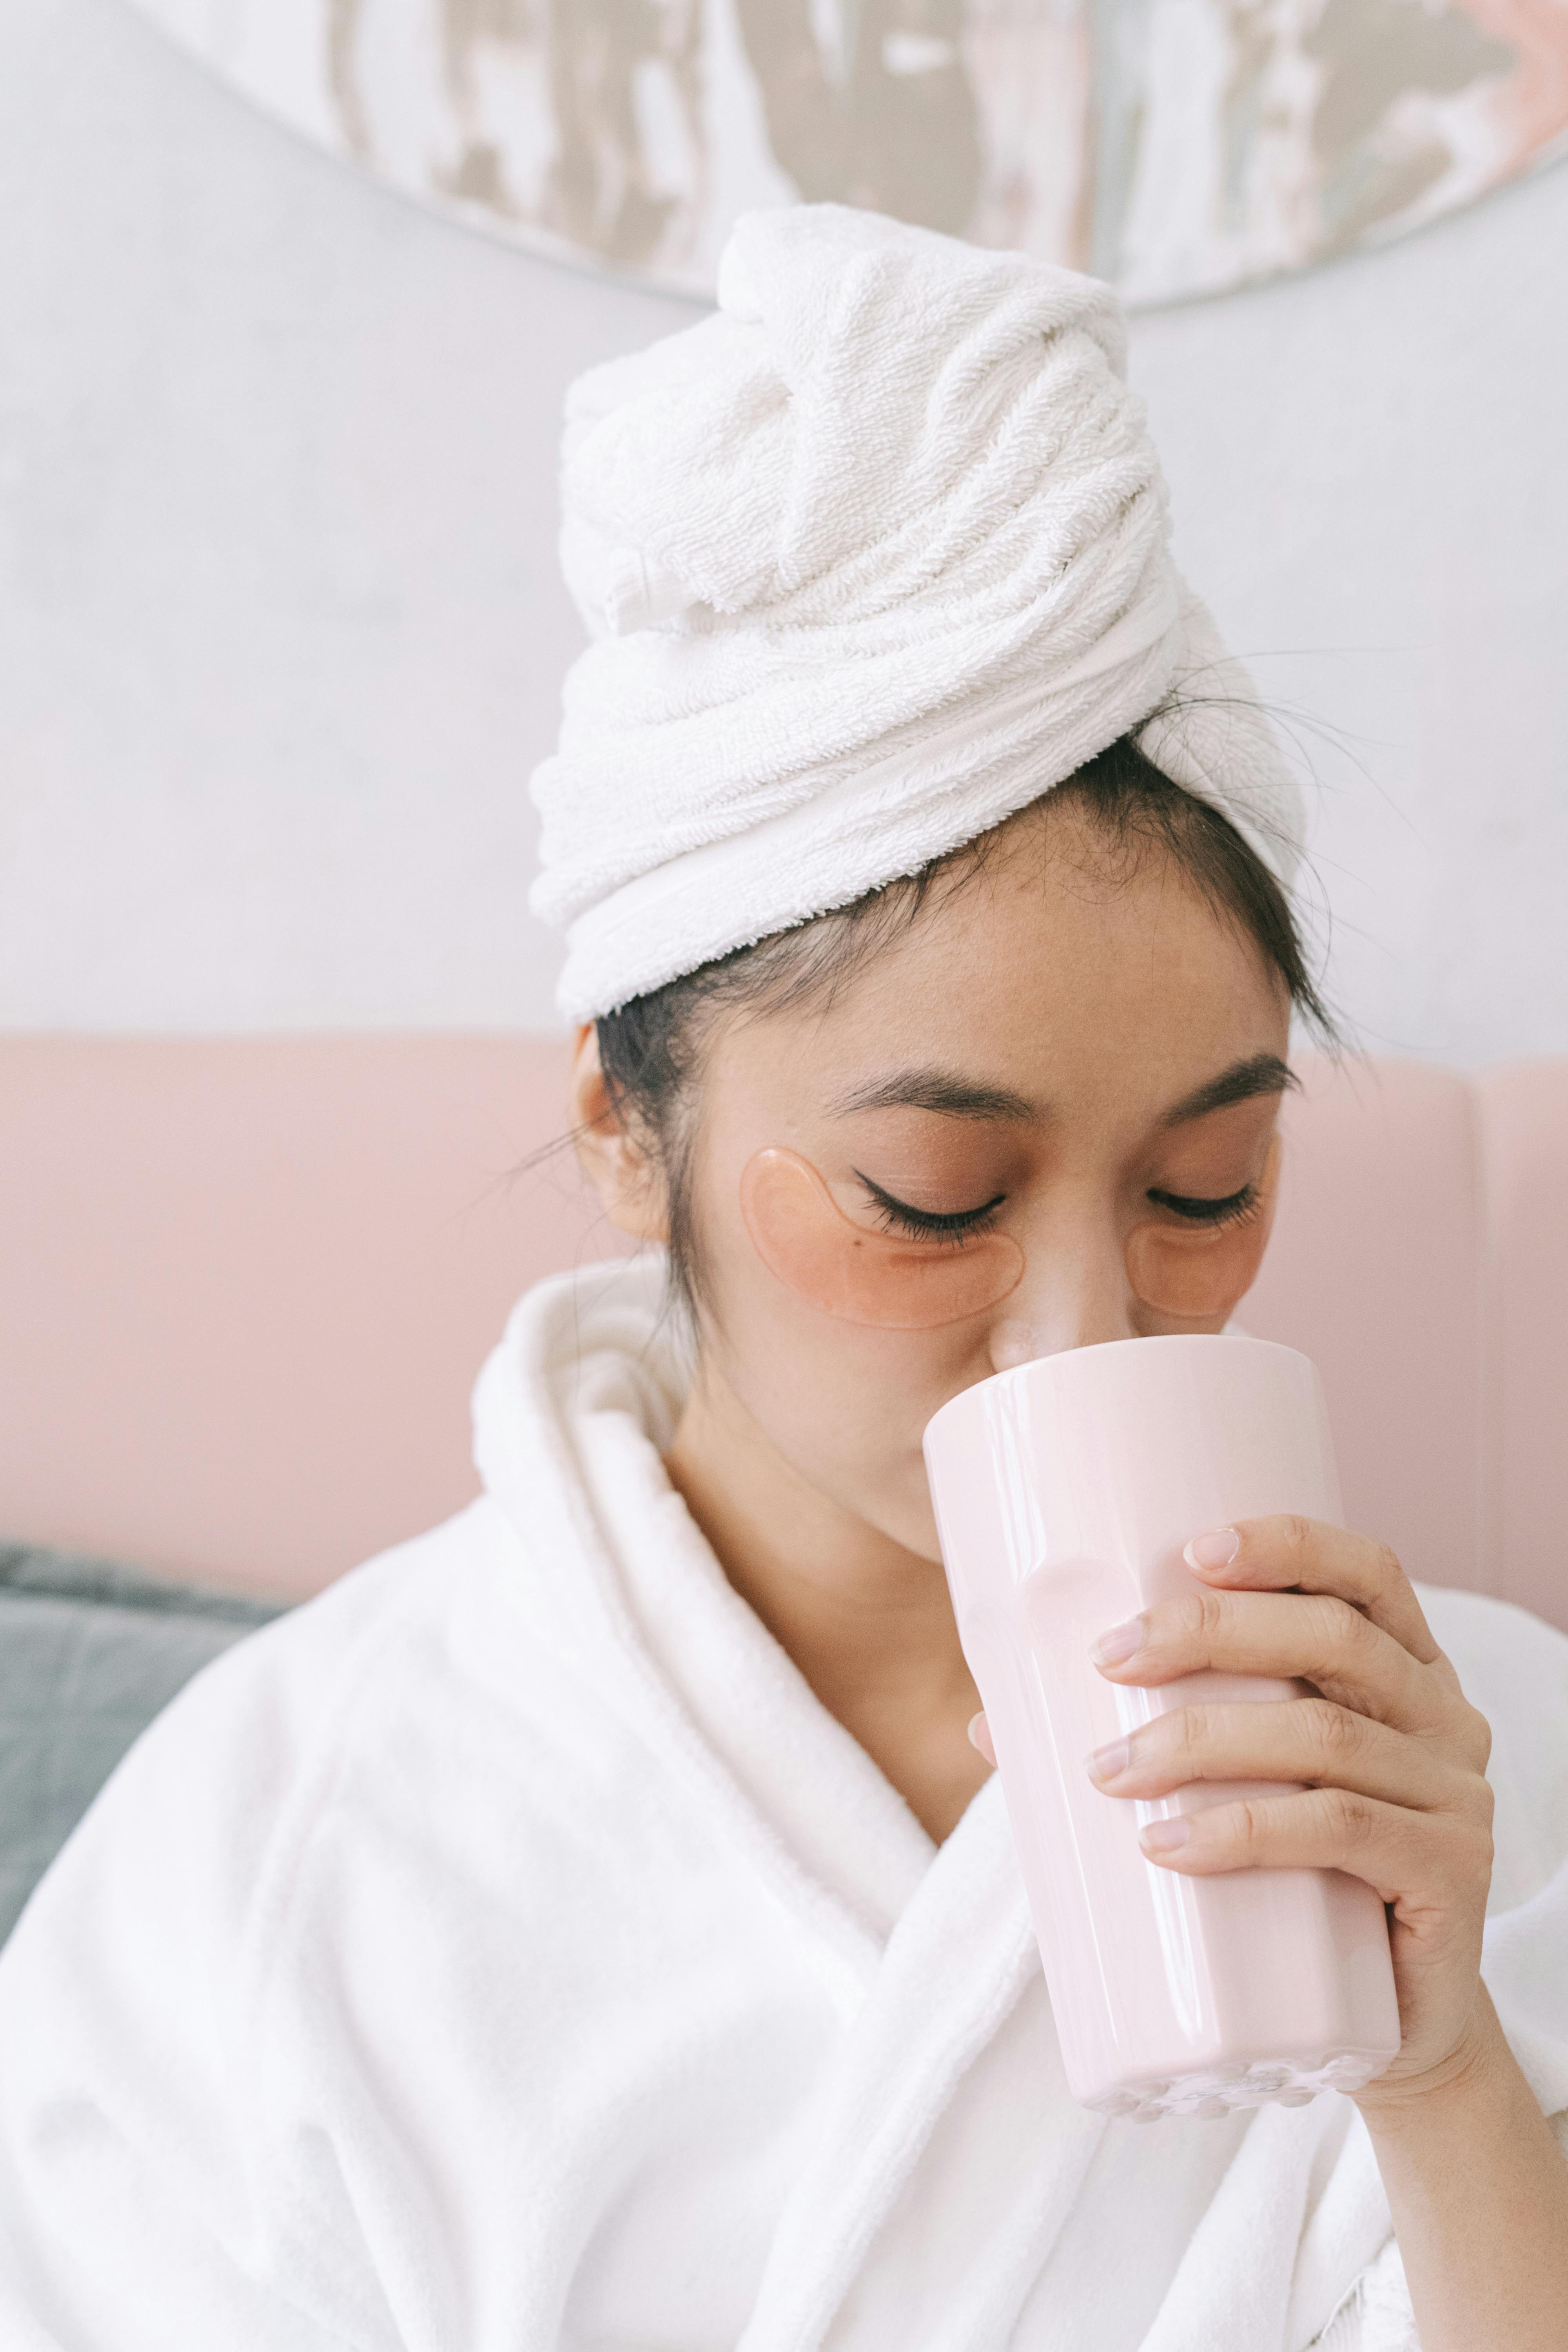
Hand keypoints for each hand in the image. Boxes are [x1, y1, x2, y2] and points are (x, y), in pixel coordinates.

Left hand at [1084, 1518, 1496, 2104]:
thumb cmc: (1303, 1884)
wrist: (1396, 2027)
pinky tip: (1172, 1845)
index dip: (1288, 1544)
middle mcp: (1445, 1717)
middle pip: (1333, 1639)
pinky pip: (1345, 1832)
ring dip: (1203, 1740)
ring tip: (1111, 1768)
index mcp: (1407, 1669)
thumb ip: (1141, 1741)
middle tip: (1107, 1660)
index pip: (1367, 1573)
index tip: (1191, 1547)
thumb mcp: (1239, 1790)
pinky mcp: (1450, 1876)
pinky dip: (1248, 1831)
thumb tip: (989, 1726)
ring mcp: (1456, 1797)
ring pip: (1325, 1738)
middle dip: (1209, 1633)